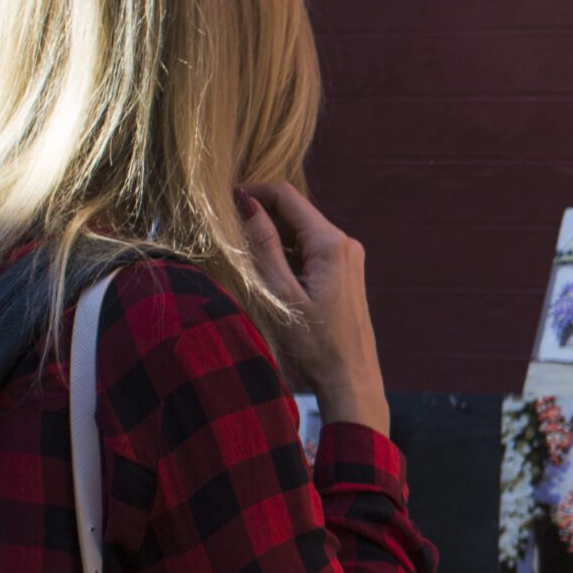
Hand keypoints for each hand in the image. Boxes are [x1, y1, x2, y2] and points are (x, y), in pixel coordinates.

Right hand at [237, 182, 390, 434]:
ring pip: (299, 231)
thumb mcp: (280, 294)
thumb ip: (262, 245)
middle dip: (259, 217)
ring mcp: (348, 258)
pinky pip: (309, 250)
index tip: (222, 204)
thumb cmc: (315, 345)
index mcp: (331, 243)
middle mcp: (345, 243)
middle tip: (227, 236)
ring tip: (245, 261)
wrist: (350, 380)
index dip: (252, 192)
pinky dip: (286, 254)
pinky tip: (269, 277)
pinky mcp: (344, 273)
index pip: (285, 195)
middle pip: (293, 211)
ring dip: (270, 238)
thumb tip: (246, 202)